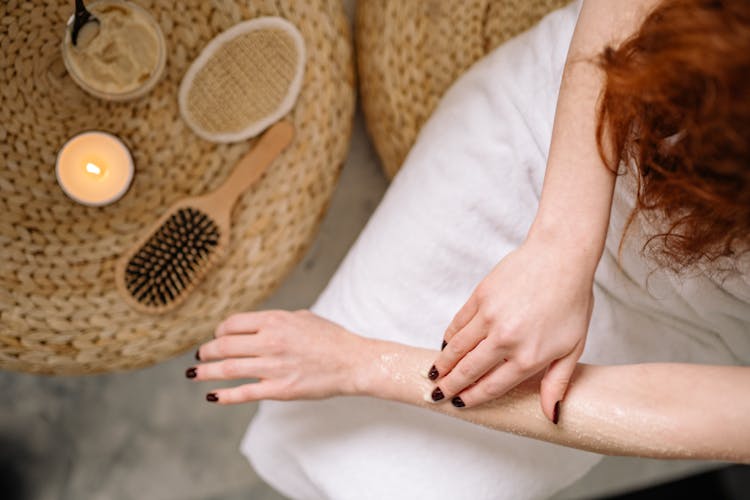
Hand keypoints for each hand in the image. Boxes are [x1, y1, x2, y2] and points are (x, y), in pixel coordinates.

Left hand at [188, 310, 364, 403]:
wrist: (353, 362)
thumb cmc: (330, 338)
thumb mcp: (302, 318)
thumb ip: (276, 321)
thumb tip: (254, 326)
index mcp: (275, 321)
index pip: (232, 324)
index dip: (219, 331)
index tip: (216, 337)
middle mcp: (271, 342)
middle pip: (224, 346)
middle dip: (206, 351)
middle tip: (199, 356)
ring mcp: (274, 367)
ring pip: (228, 369)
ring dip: (206, 372)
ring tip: (194, 374)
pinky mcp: (280, 389)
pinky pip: (245, 392)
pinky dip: (225, 395)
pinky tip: (213, 396)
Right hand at [429, 236, 594, 420]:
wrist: (560, 257)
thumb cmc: (572, 300)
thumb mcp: (573, 347)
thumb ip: (557, 382)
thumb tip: (550, 414)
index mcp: (529, 356)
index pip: (492, 386)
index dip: (473, 397)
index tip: (460, 403)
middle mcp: (506, 339)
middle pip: (469, 370)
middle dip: (449, 386)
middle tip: (437, 394)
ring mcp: (490, 316)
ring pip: (457, 347)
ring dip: (443, 363)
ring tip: (434, 374)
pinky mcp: (480, 296)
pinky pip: (458, 323)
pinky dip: (449, 337)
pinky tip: (446, 345)